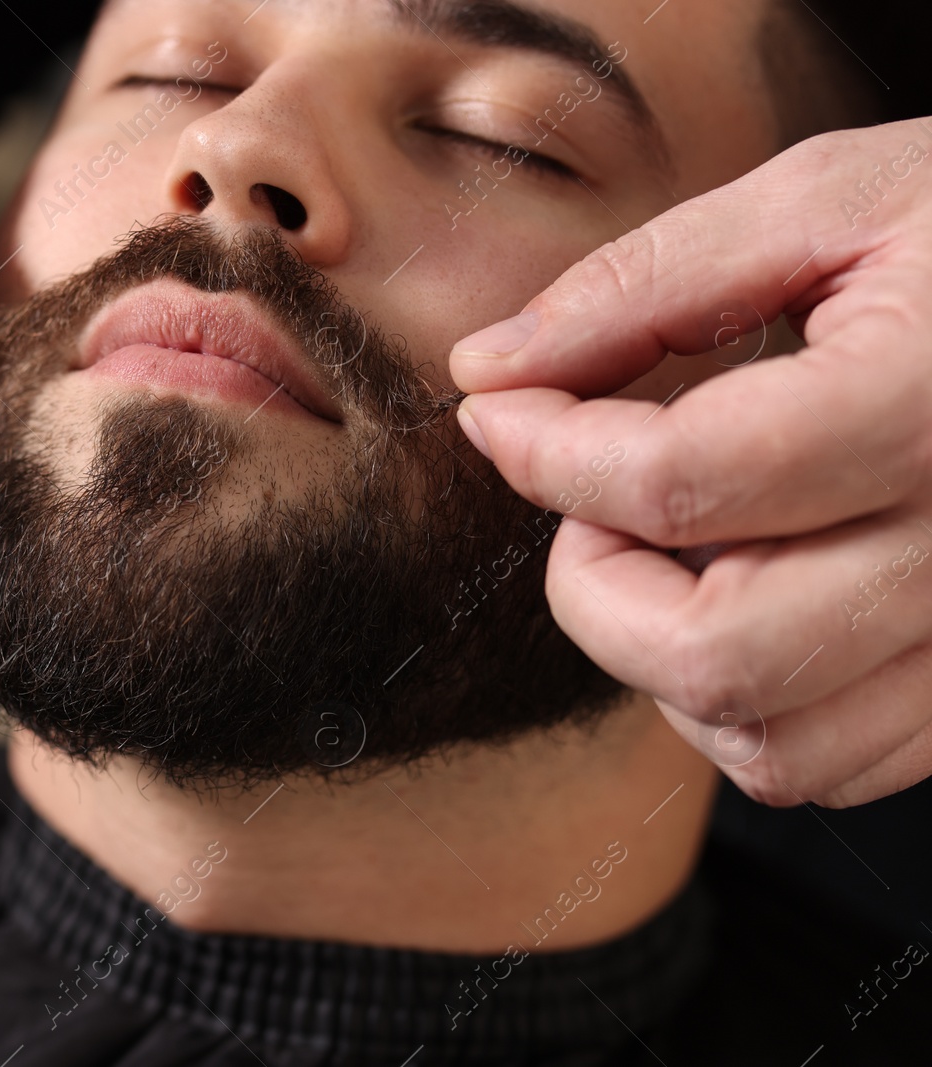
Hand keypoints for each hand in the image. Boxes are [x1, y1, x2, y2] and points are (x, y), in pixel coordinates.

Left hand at [448, 118, 931, 808]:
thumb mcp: (831, 198)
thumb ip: (645, 285)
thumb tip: (489, 368)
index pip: (680, 481)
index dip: (547, 451)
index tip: (504, 411)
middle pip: (714, 655)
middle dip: (595, 587)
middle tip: (598, 499)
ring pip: (772, 745)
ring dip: (668, 664)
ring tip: (680, 551)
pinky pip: (836, 761)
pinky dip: (749, 704)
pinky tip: (752, 594)